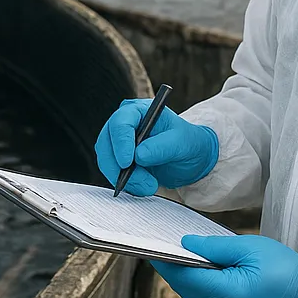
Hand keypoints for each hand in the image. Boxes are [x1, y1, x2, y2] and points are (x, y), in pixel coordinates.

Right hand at [95, 99, 218, 195]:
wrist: (191, 158)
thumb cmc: (188, 142)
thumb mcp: (182, 142)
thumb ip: (162, 147)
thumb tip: (139, 155)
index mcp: (138, 111)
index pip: (120, 122)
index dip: (121, 143)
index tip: (127, 163)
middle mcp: (125, 124)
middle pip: (106, 143)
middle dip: (121, 167)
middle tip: (144, 182)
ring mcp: (119, 143)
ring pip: (107, 161)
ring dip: (125, 179)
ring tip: (150, 186)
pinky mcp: (119, 160)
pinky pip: (113, 173)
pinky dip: (126, 183)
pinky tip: (143, 187)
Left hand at [151, 234, 297, 297]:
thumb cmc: (286, 270)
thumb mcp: (250, 248)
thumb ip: (214, 247)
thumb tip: (185, 245)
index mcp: (228, 297)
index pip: (185, 278)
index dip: (166, 261)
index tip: (151, 246)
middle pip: (186, 290)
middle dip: (176, 268)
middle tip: (167, 246)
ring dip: (189, 280)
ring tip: (188, 257)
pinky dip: (202, 291)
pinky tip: (206, 275)